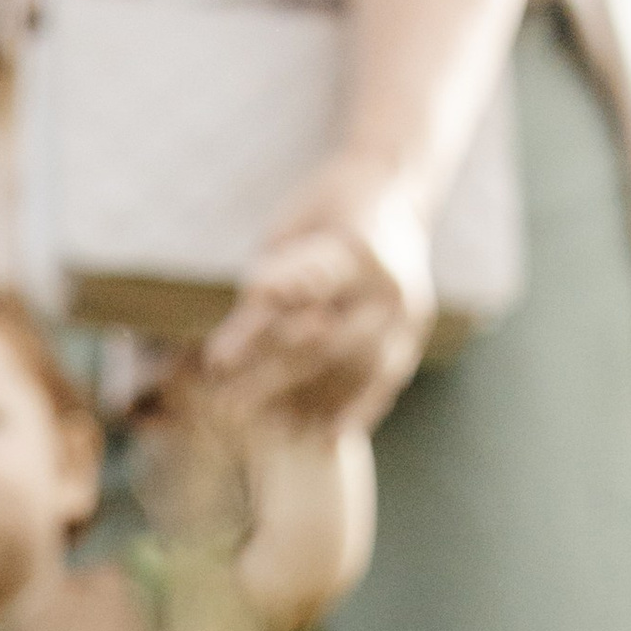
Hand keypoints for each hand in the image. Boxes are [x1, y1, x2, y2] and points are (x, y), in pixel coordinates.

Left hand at [207, 155, 432, 430]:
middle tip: (226, 407)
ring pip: (354, 372)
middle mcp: (389, 286)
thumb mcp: (289, 233)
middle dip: (272, 379)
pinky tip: (326, 438)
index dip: (258, 327)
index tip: (215, 360)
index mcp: (357, 249)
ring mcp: (409, 316)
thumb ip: (269, 286)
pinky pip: (383, 383)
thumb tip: (229, 350)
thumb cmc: (324, 212)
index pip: (300, 297)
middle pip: (325, 342)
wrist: (396, 192)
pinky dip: (354, 411)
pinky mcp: (415, 337)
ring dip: (309, 405)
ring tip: (266, 430)